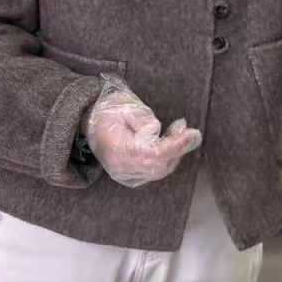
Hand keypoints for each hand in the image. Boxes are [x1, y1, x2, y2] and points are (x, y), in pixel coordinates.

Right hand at [84, 77, 200, 187]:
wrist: (88, 121)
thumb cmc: (108, 110)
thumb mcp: (125, 106)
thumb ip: (143, 119)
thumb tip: (157, 131)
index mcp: (118, 148)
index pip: (153, 154)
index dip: (176, 146)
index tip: (193, 134)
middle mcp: (121, 167)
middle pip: (159, 166)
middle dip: (179, 149)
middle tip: (189, 130)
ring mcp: (125, 173)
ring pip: (160, 170)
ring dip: (175, 153)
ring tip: (179, 132)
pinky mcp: (130, 174)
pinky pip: (154, 171)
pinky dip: (167, 159)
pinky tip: (170, 142)